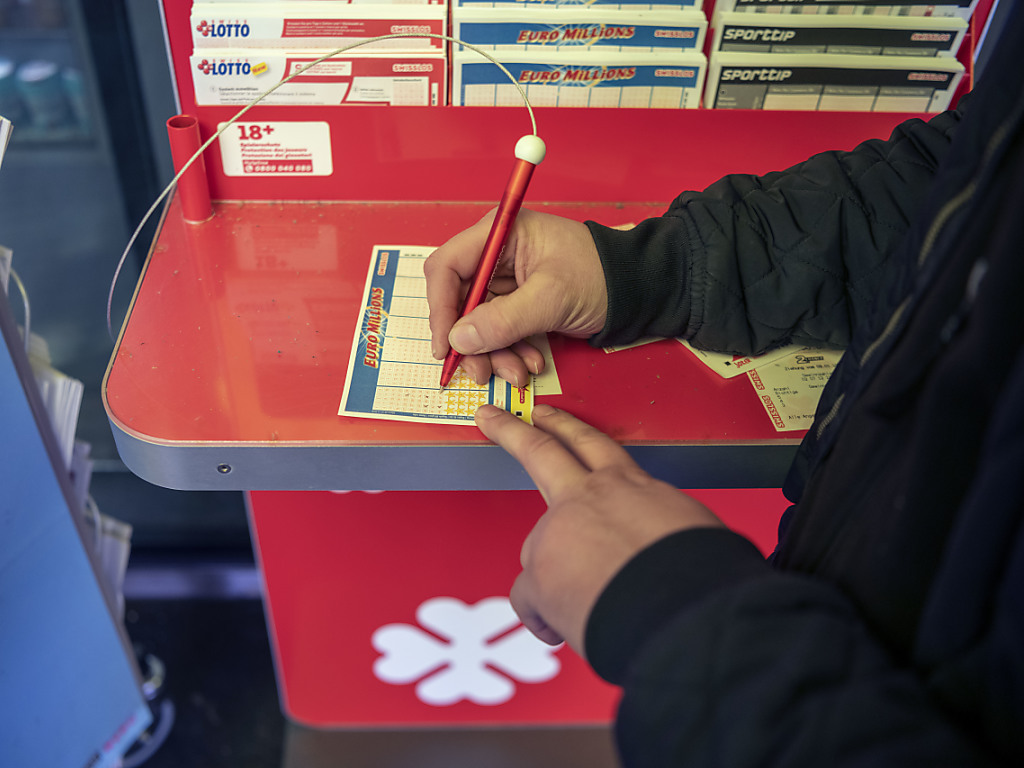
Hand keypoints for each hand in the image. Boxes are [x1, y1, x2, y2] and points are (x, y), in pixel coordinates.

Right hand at [424, 209, 607, 385]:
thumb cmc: (602, 276)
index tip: (445, 345)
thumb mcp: (551, 298)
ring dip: (493, 353)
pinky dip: (510, 351)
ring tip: (517, 374)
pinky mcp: (517, 301)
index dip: (440, 308)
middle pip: (458, 300)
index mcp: (500, 234)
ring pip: (477, 322)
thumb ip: (503, 319)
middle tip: (480, 372)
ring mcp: (506, 279)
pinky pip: (498, 331)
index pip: (447, 267)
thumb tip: (459, 339)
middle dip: (470, 340)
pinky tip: (530, 363)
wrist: (637, 290)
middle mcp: (496, 253)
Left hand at [474, 403, 723, 655]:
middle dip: (512, 430)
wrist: (684, 611)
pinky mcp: (539, 574)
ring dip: (551, 570)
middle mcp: (589, 498)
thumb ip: (659, 526)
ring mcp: (558, 532)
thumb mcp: (692, 529)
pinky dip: (544, 616)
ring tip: (583, 599)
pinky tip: (561, 628)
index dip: (568, 427)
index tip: (547, 415)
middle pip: (542, 451)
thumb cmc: (702, 577)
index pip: (594, 446)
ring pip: (537, 546)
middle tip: (491, 416)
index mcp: (631, 485)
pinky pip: (529, 599)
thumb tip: (657, 548)